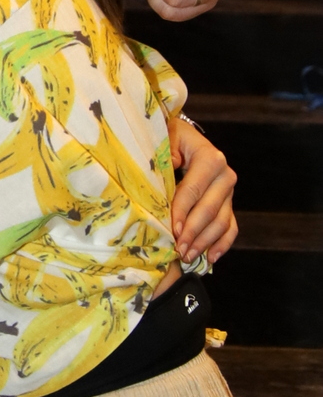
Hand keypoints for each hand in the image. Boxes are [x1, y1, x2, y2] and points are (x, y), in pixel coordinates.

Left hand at [170, 118, 237, 265]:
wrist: (182, 137)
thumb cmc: (169, 138)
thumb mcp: (166, 138)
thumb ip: (168, 151)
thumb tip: (174, 164)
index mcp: (210, 158)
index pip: (193, 190)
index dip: (182, 212)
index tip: (171, 230)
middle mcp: (225, 175)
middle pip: (209, 210)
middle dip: (192, 233)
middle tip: (178, 250)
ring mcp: (229, 192)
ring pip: (221, 222)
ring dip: (204, 242)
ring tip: (187, 256)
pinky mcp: (228, 204)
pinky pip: (230, 227)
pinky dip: (222, 244)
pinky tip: (210, 258)